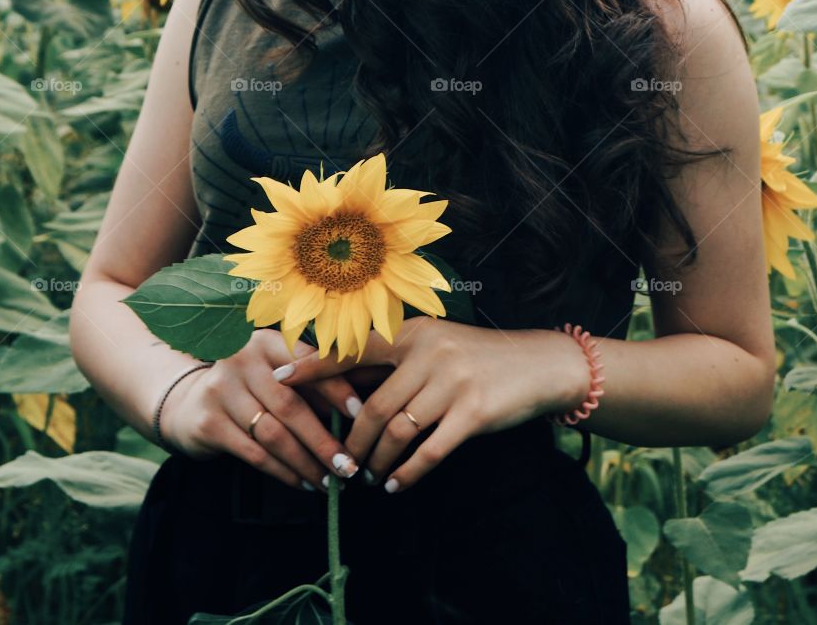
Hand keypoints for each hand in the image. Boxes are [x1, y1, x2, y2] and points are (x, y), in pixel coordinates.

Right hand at [158, 330, 362, 489]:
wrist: (191, 403)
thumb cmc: (254, 389)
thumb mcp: (281, 375)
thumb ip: (317, 382)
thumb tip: (368, 402)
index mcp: (268, 342)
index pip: (308, 364)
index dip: (337, 388)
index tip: (363, 414)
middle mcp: (242, 359)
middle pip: (291, 405)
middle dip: (324, 440)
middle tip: (350, 466)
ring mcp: (221, 389)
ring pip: (273, 433)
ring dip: (306, 462)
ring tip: (329, 482)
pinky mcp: (208, 421)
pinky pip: (253, 452)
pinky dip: (282, 471)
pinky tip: (301, 482)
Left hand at [283, 318, 591, 491]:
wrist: (537, 364)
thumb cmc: (477, 357)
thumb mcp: (434, 346)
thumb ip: (392, 362)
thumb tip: (340, 381)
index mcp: (413, 333)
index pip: (353, 349)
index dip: (313, 365)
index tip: (278, 378)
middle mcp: (429, 352)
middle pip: (373, 406)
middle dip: (352, 441)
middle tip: (341, 463)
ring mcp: (452, 382)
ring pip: (397, 430)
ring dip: (377, 460)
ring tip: (368, 476)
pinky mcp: (473, 412)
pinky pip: (430, 450)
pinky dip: (408, 472)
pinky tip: (397, 484)